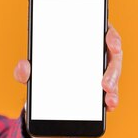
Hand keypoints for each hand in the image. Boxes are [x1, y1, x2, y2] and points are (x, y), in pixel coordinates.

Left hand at [14, 22, 122, 137]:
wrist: (45, 98)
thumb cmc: (43, 73)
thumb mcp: (32, 71)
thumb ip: (24, 69)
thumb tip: (23, 66)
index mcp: (83, 40)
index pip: (103, 31)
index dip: (111, 36)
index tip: (112, 44)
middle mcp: (96, 54)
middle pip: (113, 56)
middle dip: (113, 69)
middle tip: (105, 83)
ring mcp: (101, 71)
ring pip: (114, 76)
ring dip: (113, 86)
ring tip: (107, 98)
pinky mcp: (102, 89)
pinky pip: (110, 93)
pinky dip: (110, 100)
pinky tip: (108, 106)